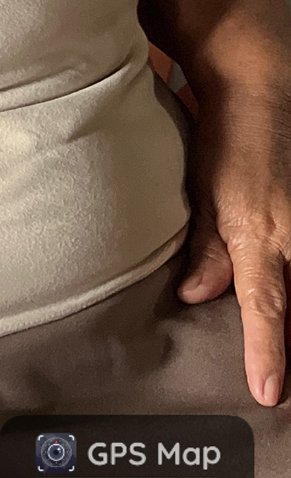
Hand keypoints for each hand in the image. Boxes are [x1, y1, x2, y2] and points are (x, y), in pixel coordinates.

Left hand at [177, 78, 290, 405]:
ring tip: (281, 353)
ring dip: (290, 311)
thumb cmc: (226, 138)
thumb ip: (206, 251)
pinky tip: (284, 303)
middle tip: (277, 381)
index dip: (267, 353)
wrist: (262, 86)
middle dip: (289, 344)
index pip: (265, 308)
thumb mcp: (204, 195)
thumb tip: (196, 296)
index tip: (267, 391)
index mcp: (260, 236)